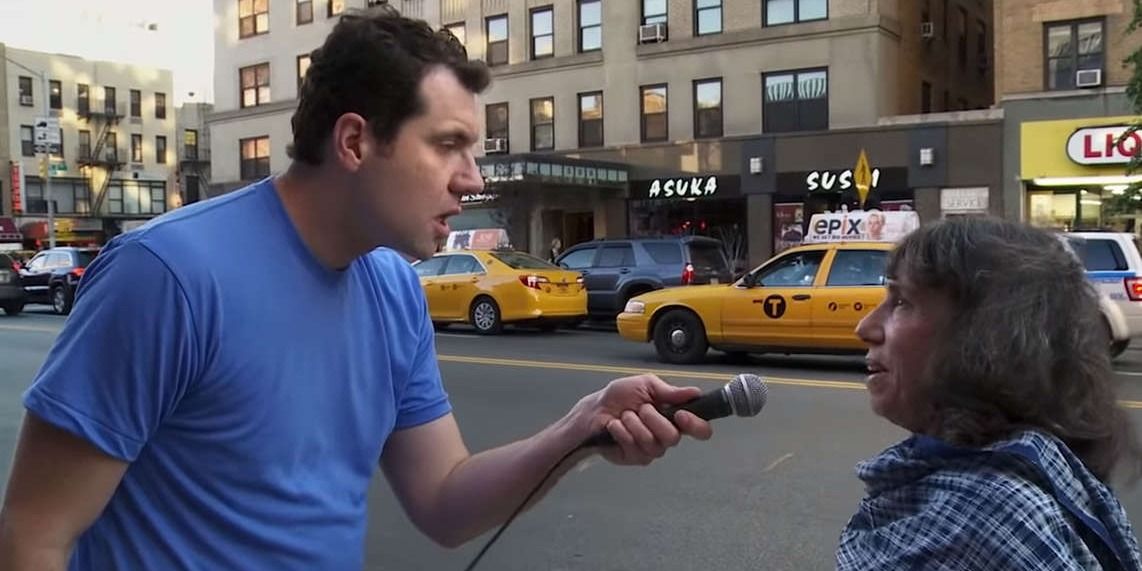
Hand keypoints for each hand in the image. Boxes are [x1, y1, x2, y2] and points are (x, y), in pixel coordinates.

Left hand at [573, 374, 712, 465]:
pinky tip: (614, 426)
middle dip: (654, 419)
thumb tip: (695, 392)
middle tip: (640, 409)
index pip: (700, 430)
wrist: (594, 410)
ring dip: (634, 423)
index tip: (681, 415)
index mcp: (674, 418)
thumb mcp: (645, 385)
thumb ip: (670, 391)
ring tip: (624, 415)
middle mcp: (666, 437)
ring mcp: (651, 450)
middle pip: (674, 438)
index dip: (696, 425)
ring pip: (652, 442)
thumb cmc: (620, 397)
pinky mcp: (634, 458)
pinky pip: (634, 447)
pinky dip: (621, 431)